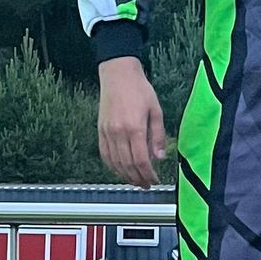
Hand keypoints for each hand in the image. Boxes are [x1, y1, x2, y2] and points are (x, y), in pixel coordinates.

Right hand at [97, 55, 168, 183]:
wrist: (118, 75)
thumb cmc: (139, 89)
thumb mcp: (156, 110)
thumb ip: (157, 135)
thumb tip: (159, 157)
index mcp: (134, 127)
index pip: (141, 160)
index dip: (148, 174)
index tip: (154, 180)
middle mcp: (118, 132)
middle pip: (127, 165)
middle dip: (137, 178)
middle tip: (146, 185)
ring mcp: (107, 132)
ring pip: (114, 163)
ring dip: (125, 176)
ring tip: (135, 181)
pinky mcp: (100, 130)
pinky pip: (104, 154)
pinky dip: (112, 166)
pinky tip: (120, 171)